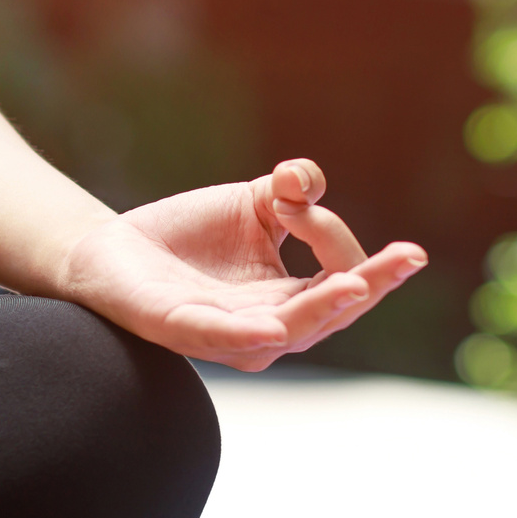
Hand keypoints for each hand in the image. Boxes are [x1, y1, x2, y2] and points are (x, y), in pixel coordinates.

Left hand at [61, 159, 427, 370]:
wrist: (110, 250)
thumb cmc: (189, 236)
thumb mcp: (253, 202)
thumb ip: (293, 189)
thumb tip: (305, 181)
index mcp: (290, 301)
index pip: (343, 281)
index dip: (352, 249)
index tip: (350, 220)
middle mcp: (267, 327)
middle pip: (331, 313)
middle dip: (371, 285)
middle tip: (406, 259)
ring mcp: (226, 334)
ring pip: (288, 330)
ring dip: (323, 308)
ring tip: (357, 284)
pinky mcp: (179, 328)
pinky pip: (218, 336)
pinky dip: (248, 333)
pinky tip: (275, 328)